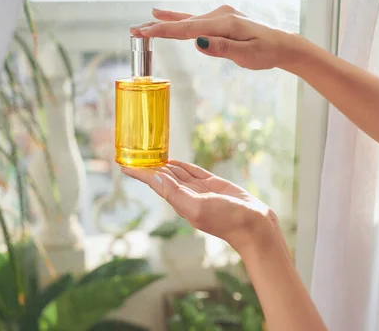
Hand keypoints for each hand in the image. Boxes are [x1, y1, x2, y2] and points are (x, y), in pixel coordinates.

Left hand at [121, 160, 277, 252]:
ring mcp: (198, 190)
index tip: (123, 164)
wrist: (254, 226)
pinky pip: (192, 171)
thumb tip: (155, 177)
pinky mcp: (212, 185)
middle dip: (147, 166)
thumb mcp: (197, 207)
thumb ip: (175, 193)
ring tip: (148, 154)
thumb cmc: (226, 220)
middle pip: (161, 177)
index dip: (139, 173)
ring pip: (176, 173)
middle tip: (133, 153)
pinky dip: (181, 165)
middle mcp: (186, 195)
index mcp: (179, 202)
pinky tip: (173, 161)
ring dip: (162, 164)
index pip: (154, 183)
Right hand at [130, 5, 310, 70]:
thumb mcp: (247, 55)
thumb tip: (197, 42)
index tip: (144, 33)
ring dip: (163, 23)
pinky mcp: (219, 19)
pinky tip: (162, 14)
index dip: (163, 31)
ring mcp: (218, 15)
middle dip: (157, 27)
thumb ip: (222, 48)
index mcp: (223, 24)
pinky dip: (177, 18)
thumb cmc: (266, 52)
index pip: (187, 29)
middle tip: (133, 31)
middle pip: (182, 23)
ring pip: (185, 20)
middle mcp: (218, 15)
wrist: (283, 44)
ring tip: (143, 24)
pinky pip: (193, 19)